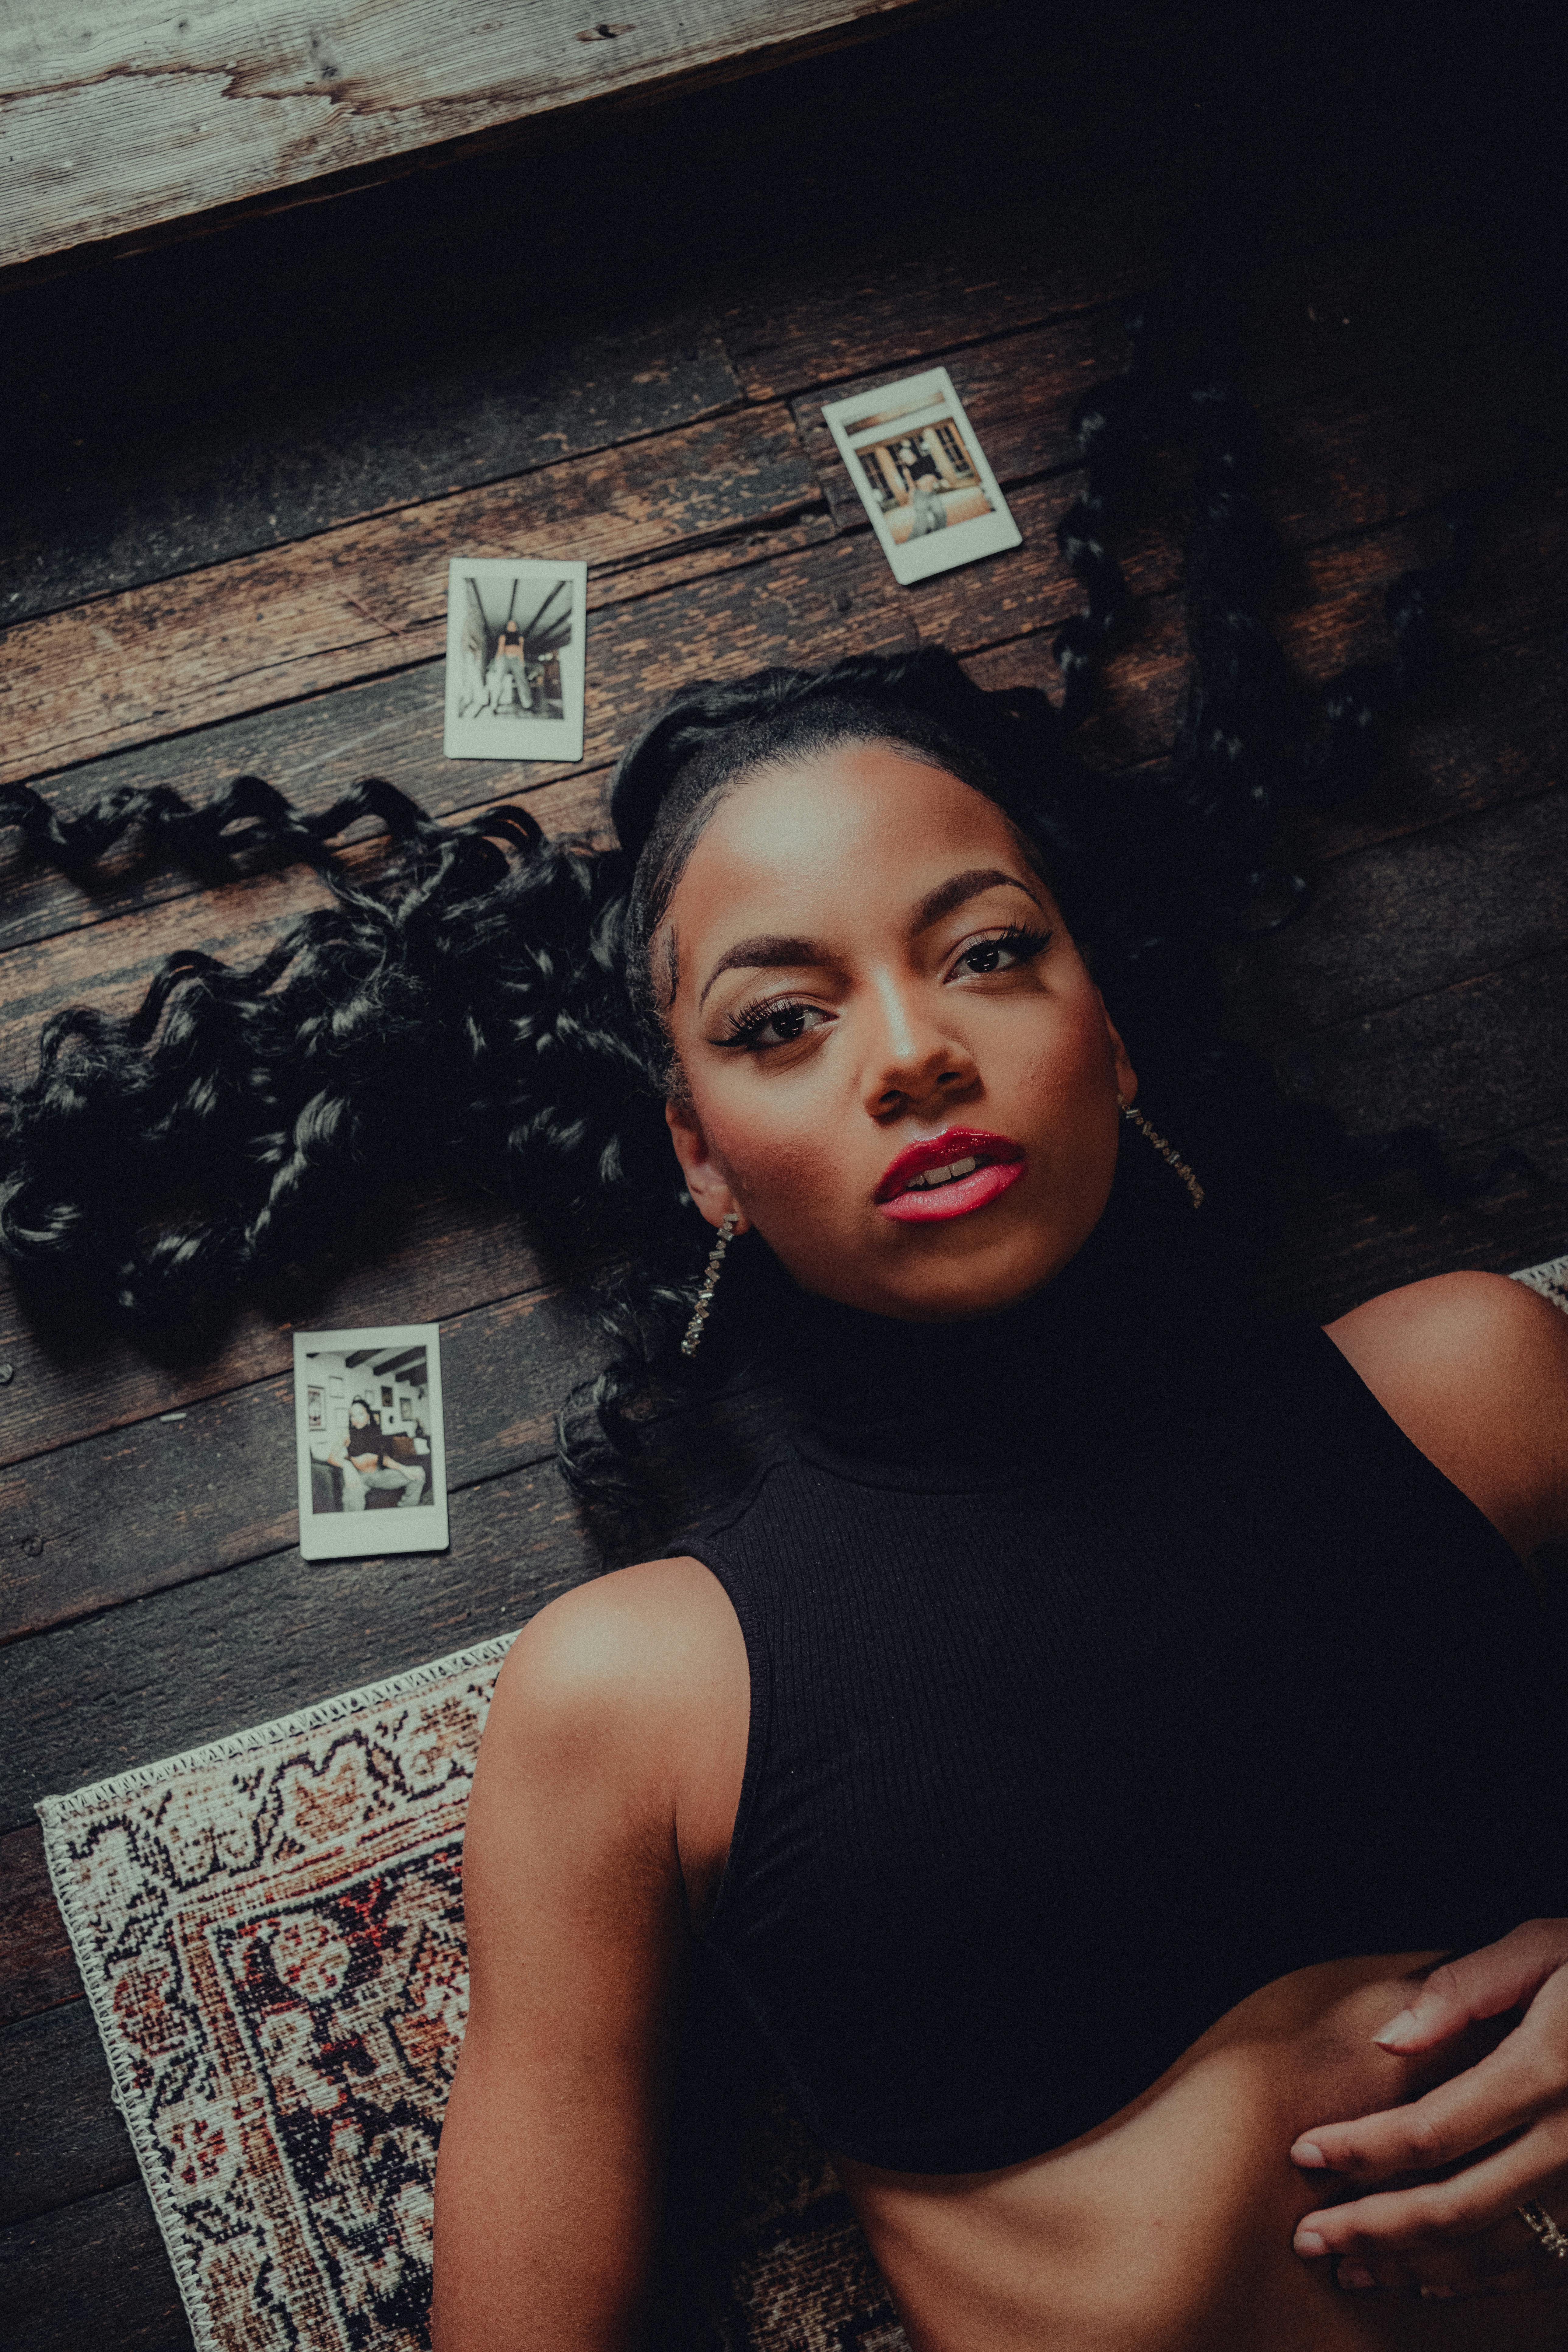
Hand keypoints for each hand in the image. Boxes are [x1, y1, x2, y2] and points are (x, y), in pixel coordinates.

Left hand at [1290, 1922, 1567, 2298]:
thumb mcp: (1543, 1949)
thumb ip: (1463, 1989)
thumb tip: (1389, 2038)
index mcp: (1544, 2073)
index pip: (1432, 2130)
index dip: (1362, 2148)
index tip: (1303, 2152)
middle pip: (1453, 2206)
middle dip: (1372, 2228)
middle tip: (1307, 2237)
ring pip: (1493, 2249)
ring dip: (1416, 2265)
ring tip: (1351, 2269)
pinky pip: (1539, 2262)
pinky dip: (1479, 2279)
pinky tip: (1430, 2279)